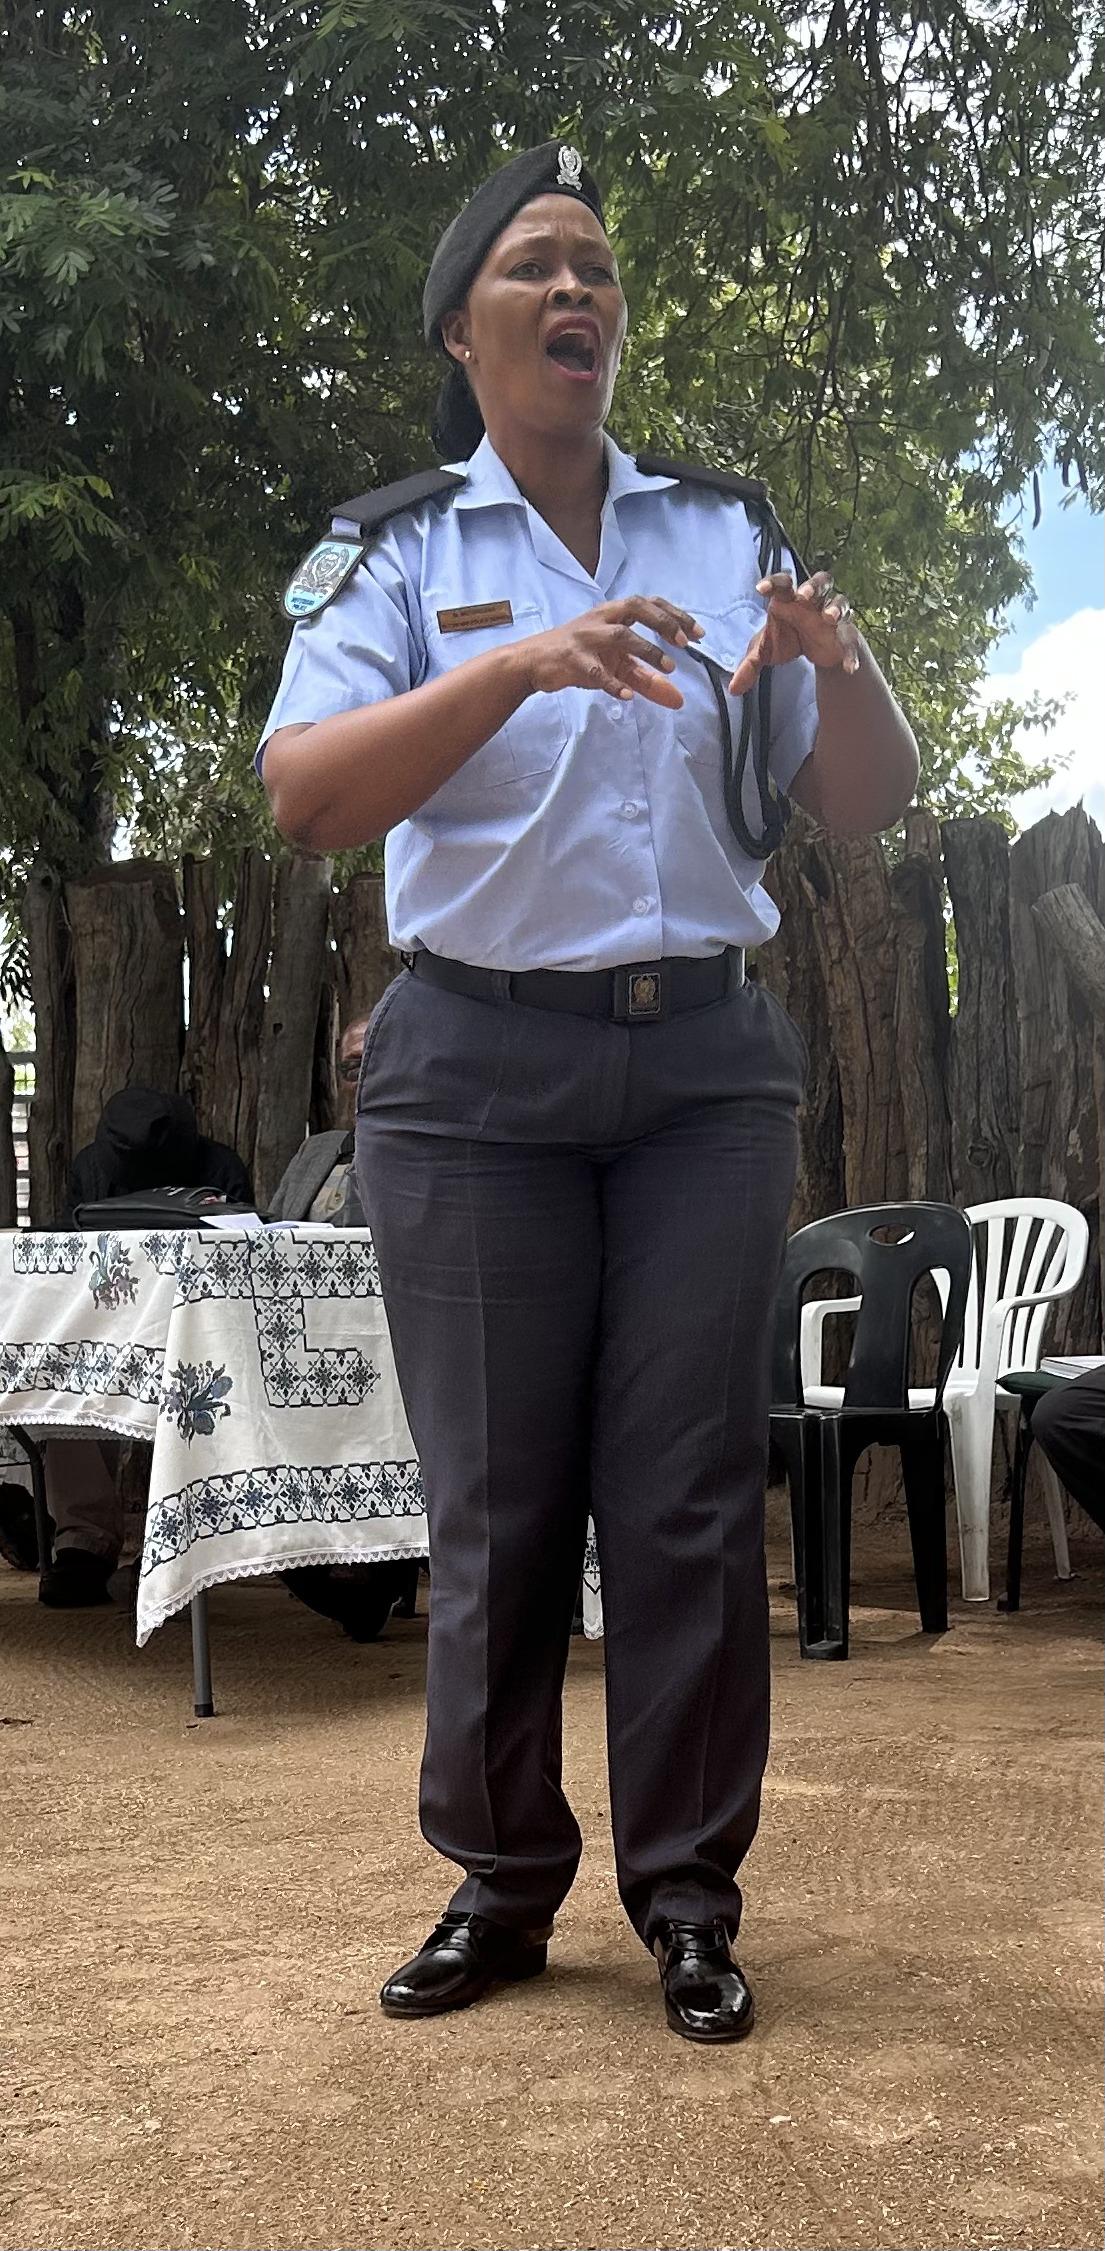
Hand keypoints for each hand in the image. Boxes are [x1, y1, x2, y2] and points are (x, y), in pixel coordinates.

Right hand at [519, 596, 703, 709]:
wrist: (533, 662)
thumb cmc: (578, 657)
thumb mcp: (615, 665)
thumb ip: (647, 681)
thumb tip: (678, 700)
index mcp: (612, 614)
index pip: (649, 604)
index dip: (675, 615)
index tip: (697, 634)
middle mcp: (600, 619)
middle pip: (636, 607)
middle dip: (664, 622)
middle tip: (685, 644)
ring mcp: (585, 638)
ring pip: (619, 635)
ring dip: (647, 651)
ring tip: (668, 669)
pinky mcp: (572, 660)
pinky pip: (595, 670)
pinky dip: (613, 682)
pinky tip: (628, 695)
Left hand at [728, 570, 860, 696]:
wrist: (814, 653)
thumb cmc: (786, 640)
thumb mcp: (765, 652)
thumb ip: (749, 666)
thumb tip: (733, 690)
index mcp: (789, 599)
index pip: (783, 584)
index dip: (773, 583)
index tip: (761, 589)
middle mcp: (812, 602)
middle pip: (819, 582)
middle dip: (812, 586)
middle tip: (803, 596)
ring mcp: (831, 615)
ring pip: (840, 601)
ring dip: (836, 607)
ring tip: (829, 618)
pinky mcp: (844, 633)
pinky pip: (850, 638)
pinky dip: (850, 652)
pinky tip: (849, 667)